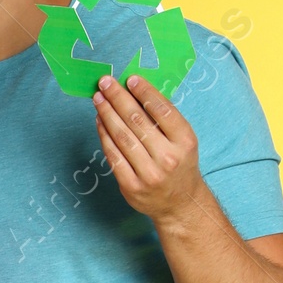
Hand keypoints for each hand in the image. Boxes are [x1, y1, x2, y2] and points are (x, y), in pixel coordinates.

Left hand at [94, 75, 202, 227]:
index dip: (144, 92)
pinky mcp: (131, 186)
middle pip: (137, 121)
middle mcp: (167, 157)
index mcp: (185, 141)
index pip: (162, 110)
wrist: (180, 204)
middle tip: (105, 82)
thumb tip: (137, 91)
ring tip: (98, 98)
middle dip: (118, 98)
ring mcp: (148, 174)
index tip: (129, 79)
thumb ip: (165, 118)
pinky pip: (113, 156)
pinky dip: (104, 136)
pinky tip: (99, 121)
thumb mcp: (183, 140)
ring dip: (107, 114)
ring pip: (122, 137)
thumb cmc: (180, 164)